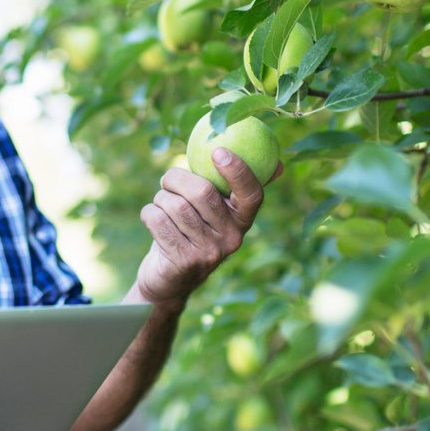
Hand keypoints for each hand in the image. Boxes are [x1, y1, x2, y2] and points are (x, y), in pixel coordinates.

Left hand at [136, 148, 280, 310]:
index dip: (238, 171)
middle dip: (176, 178)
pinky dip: (149, 213)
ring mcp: (208, 252)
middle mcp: (231, 238)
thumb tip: (280, 165)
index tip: (219, 151)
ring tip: (161, 203)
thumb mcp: (216, 211)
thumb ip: (234, 186)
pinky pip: (158, 220)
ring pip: (176, 205)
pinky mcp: (183, 261)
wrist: (169, 279)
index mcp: (243, 220)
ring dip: (160, 198)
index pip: (252, 194)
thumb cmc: (192, 230)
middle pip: (202, 193)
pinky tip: (152, 219)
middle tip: (168, 180)